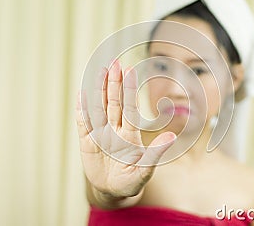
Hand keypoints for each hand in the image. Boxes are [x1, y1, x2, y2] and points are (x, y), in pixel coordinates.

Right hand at [76, 60, 175, 200]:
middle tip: (115, 62)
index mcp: (130, 135)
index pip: (129, 108)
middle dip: (114, 83)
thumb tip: (171, 136)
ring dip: (99, 90)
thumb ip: (156, 152)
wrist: (113, 191)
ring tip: (101, 70)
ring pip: (99, 108)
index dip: (129, 90)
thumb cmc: (132, 180)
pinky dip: (81, 109)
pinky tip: (81, 93)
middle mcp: (115, 130)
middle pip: (114, 102)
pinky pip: (82, 123)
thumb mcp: (145, 169)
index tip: (130, 71)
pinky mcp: (87, 141)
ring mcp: (100, 134)